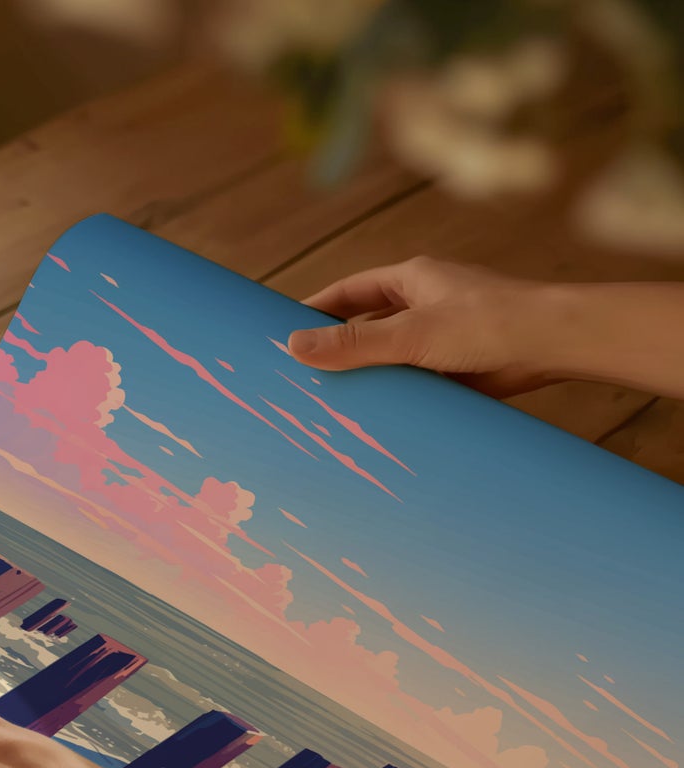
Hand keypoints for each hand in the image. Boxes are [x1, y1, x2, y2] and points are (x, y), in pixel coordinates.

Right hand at [287, 256, 556, 396]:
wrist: (553, 345)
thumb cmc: (488, 323)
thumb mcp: (410, 334)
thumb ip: (353, 343)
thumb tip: (293, 347)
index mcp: (412, 280)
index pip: (349, 291)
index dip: (316, 309)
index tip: (283, 331)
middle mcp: (425, 305)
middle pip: (367, 325)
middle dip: (337, 348)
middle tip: (300, 374)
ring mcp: (441, 338)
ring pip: (390, 357)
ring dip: (367, 377)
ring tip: (329, 403)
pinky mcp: (457, 368)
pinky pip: (414, 382)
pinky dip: (395, 397)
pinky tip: (375, 418)